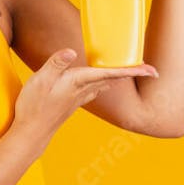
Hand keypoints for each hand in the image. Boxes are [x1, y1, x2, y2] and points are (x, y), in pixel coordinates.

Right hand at [10, 48, 157, 152]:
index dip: (132, 70)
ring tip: (130, 72)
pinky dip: (103, 84)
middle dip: (131, 73)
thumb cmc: (33, 106)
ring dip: (118, 77)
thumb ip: (56, 63)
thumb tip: (72, 51)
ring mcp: (78, 98)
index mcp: (77, 82)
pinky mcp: (71, 103)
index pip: (110, 73)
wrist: (30, 132)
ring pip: (104, 84)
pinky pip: (94, 90)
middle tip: (151, 70)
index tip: (152, 71)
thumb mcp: (40, 80)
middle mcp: (82, 90)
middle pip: (112, 78)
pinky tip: (101, 85)